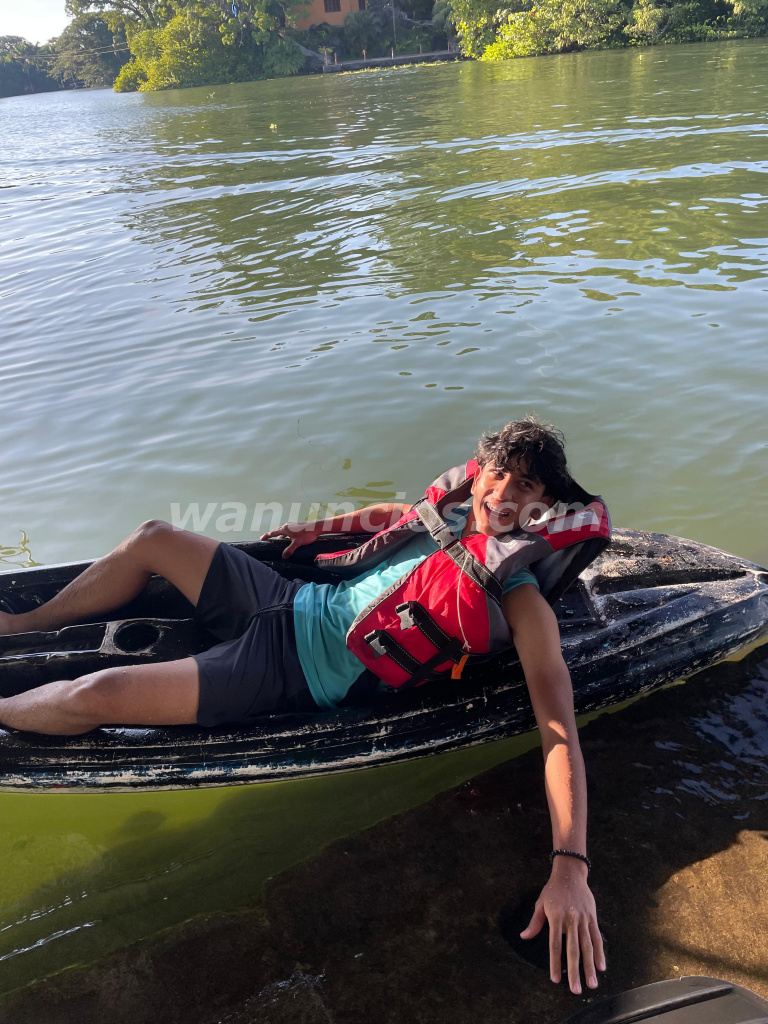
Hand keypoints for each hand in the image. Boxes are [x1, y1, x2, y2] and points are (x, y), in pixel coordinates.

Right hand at [260, 521, 318, 558]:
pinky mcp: (296, 526)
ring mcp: (292, 525)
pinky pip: (288, 530)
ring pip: (283, 531)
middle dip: (271, 535)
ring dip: (279, 535)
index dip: (266, 536)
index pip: (273, 532)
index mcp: (285, 529)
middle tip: (267, 539)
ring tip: (277, 541)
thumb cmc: (307, 534)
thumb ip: (290, 550)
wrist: (317, 527)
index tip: (261, 539)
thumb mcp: (297, 543)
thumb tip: (283, 557)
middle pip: (277, 531)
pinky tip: (288, 539)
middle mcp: (287, 525)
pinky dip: (285, 534)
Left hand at [520, 859, 604, 994]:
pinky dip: (600, 953)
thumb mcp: (540, 903)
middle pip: (573, 949)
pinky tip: (601, 967)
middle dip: (575, 971)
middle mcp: (571, 920)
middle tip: (576, 990)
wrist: (570, 874)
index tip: (555, 979)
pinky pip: (597, 938)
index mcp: (556, 917)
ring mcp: (583, 919)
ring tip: (592, 984)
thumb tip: (524, 937)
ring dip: (590, 966)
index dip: (555, 962)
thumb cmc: (553, 890)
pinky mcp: (592, 918)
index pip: (555, 944)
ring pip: (587, 946)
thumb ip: (535, 922)